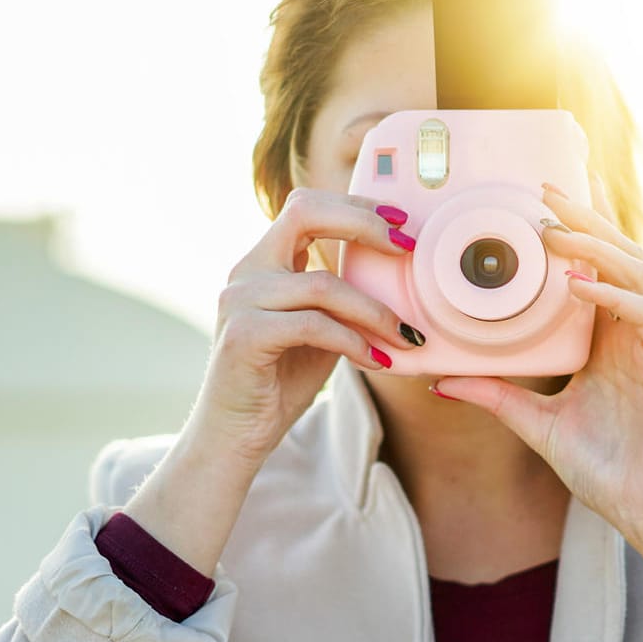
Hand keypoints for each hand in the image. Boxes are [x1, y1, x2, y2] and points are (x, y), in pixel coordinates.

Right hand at [190, 187, 421, 470]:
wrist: (235, 434)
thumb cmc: (280, 381)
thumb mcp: (320, 329)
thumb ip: (341, 298)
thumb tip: (400, 275)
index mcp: (264, 262)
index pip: (306, 206)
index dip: (354, 207)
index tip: (400, 223)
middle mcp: (247, 271)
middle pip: (304, 214)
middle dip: (363, 224)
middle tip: (407, 248)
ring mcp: (240, 301)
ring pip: (323, 285)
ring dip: (374, 311)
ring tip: (405, 336)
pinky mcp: (244, 335)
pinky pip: (314, 326)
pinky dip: (353, 342)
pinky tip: (377, 362)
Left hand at [428, 176, 642, 551]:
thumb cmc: (606, 471)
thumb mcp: (538, 425)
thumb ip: (497, 397)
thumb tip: (440, 381)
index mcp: (607, 340)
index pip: (593, 268)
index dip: (572, 231)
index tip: (535, 202)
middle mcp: (633, 333)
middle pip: (616, 255)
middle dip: (582, 219)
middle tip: (543, 189)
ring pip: (634, 271)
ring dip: (594, 246)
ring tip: (553, 230)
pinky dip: (610, 294)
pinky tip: (578, 285)